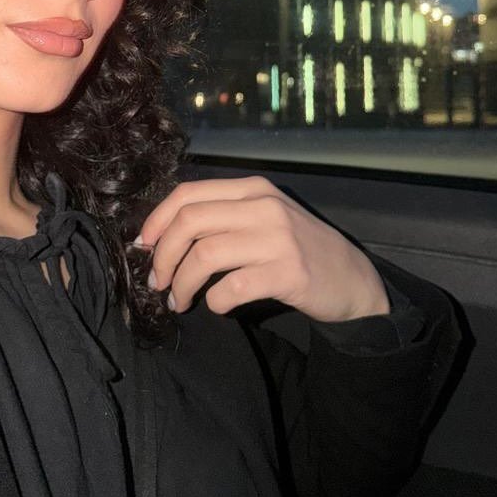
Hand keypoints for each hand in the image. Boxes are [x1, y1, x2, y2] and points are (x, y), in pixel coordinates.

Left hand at [134, 175, 390, 321]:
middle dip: (162, 255)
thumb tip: (162, 236)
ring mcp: (277, 238)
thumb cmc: (299, 250)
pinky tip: (217, 306)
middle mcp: (263, 206)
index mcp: (252, 189)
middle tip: (156, 282)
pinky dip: (214, 301)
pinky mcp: (287, 272)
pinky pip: (231, 288)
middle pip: (189, 222)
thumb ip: (223, 218)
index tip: (143, 246)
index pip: (188, 193)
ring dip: (181, 284)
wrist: (353, 280)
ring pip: (204, 256)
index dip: (157, 220)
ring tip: (178, 301)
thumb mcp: (264, 219)